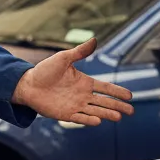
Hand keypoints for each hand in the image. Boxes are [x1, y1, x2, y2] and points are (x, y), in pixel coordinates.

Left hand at [11, 38, 132, 125]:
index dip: (117, 91)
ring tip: (119, 116)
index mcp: (84, 82)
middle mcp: (82, 95)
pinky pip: (80, 118)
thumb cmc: (44, 70)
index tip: (130, 96)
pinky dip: (89, 119)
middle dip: (118, 106)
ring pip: (96, 111)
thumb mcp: (63, 58)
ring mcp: (75, 105)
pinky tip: (98, 120)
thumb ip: (80, 52)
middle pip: (104, 102)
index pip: (105, 88)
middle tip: (131, 111)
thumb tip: (94, 39)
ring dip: (107, 114)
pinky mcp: (66, 114)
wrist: (27, 84)